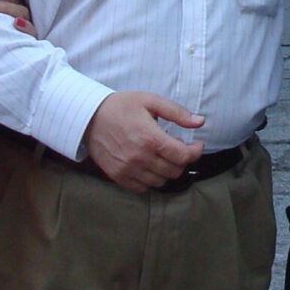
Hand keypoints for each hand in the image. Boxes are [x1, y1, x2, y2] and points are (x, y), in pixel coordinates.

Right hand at [83, 91, 204, 191]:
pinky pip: (142, 188)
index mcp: (151, 139)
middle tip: (177, 147)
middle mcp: (140, 158)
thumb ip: (177, 113)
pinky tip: (149, 165)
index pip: (183, 156)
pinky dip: (150, 179)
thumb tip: (200, 121)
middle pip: (174, 171)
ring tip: (162, 155)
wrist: (88, 117)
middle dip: (182, 160)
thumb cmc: (121, 106)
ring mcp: (128, 170)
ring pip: (160, 181)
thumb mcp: (150, 101)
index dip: (195, 152)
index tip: (197, 146)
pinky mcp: (118, 176)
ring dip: (167, 170)